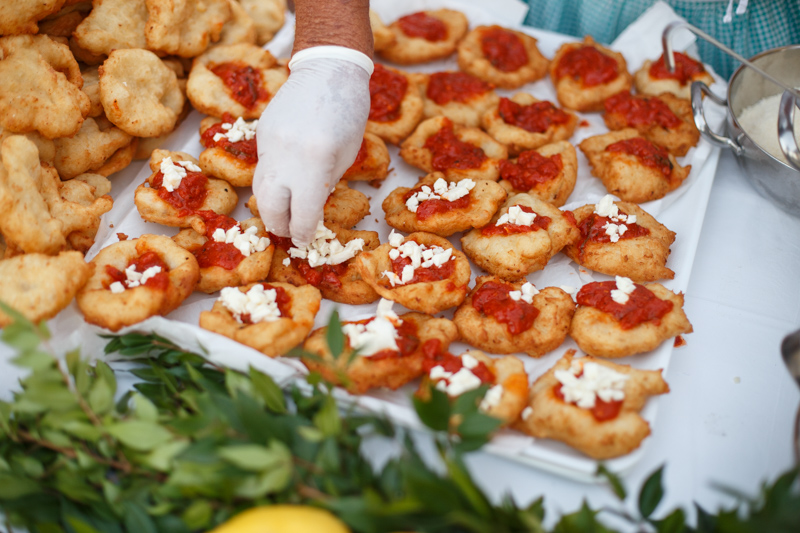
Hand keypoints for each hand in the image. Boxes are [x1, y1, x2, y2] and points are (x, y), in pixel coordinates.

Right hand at [252, 48, 370, 244]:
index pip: (303, 215)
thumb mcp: (345, 156)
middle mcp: (286, 157)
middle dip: (280, 226)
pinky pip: (262, 166)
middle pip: (270, 209)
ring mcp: (268, 145)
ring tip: (284, 214)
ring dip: (271, 207)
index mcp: (315, 164)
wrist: (328, 68)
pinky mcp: (261, 134)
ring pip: (259, 189)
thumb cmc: (348, 113)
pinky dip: (273, 179)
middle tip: (290, 232)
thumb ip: (324, 184)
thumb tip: (308, 209)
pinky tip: (285, 180)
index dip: (304, 233)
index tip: (307, 240)